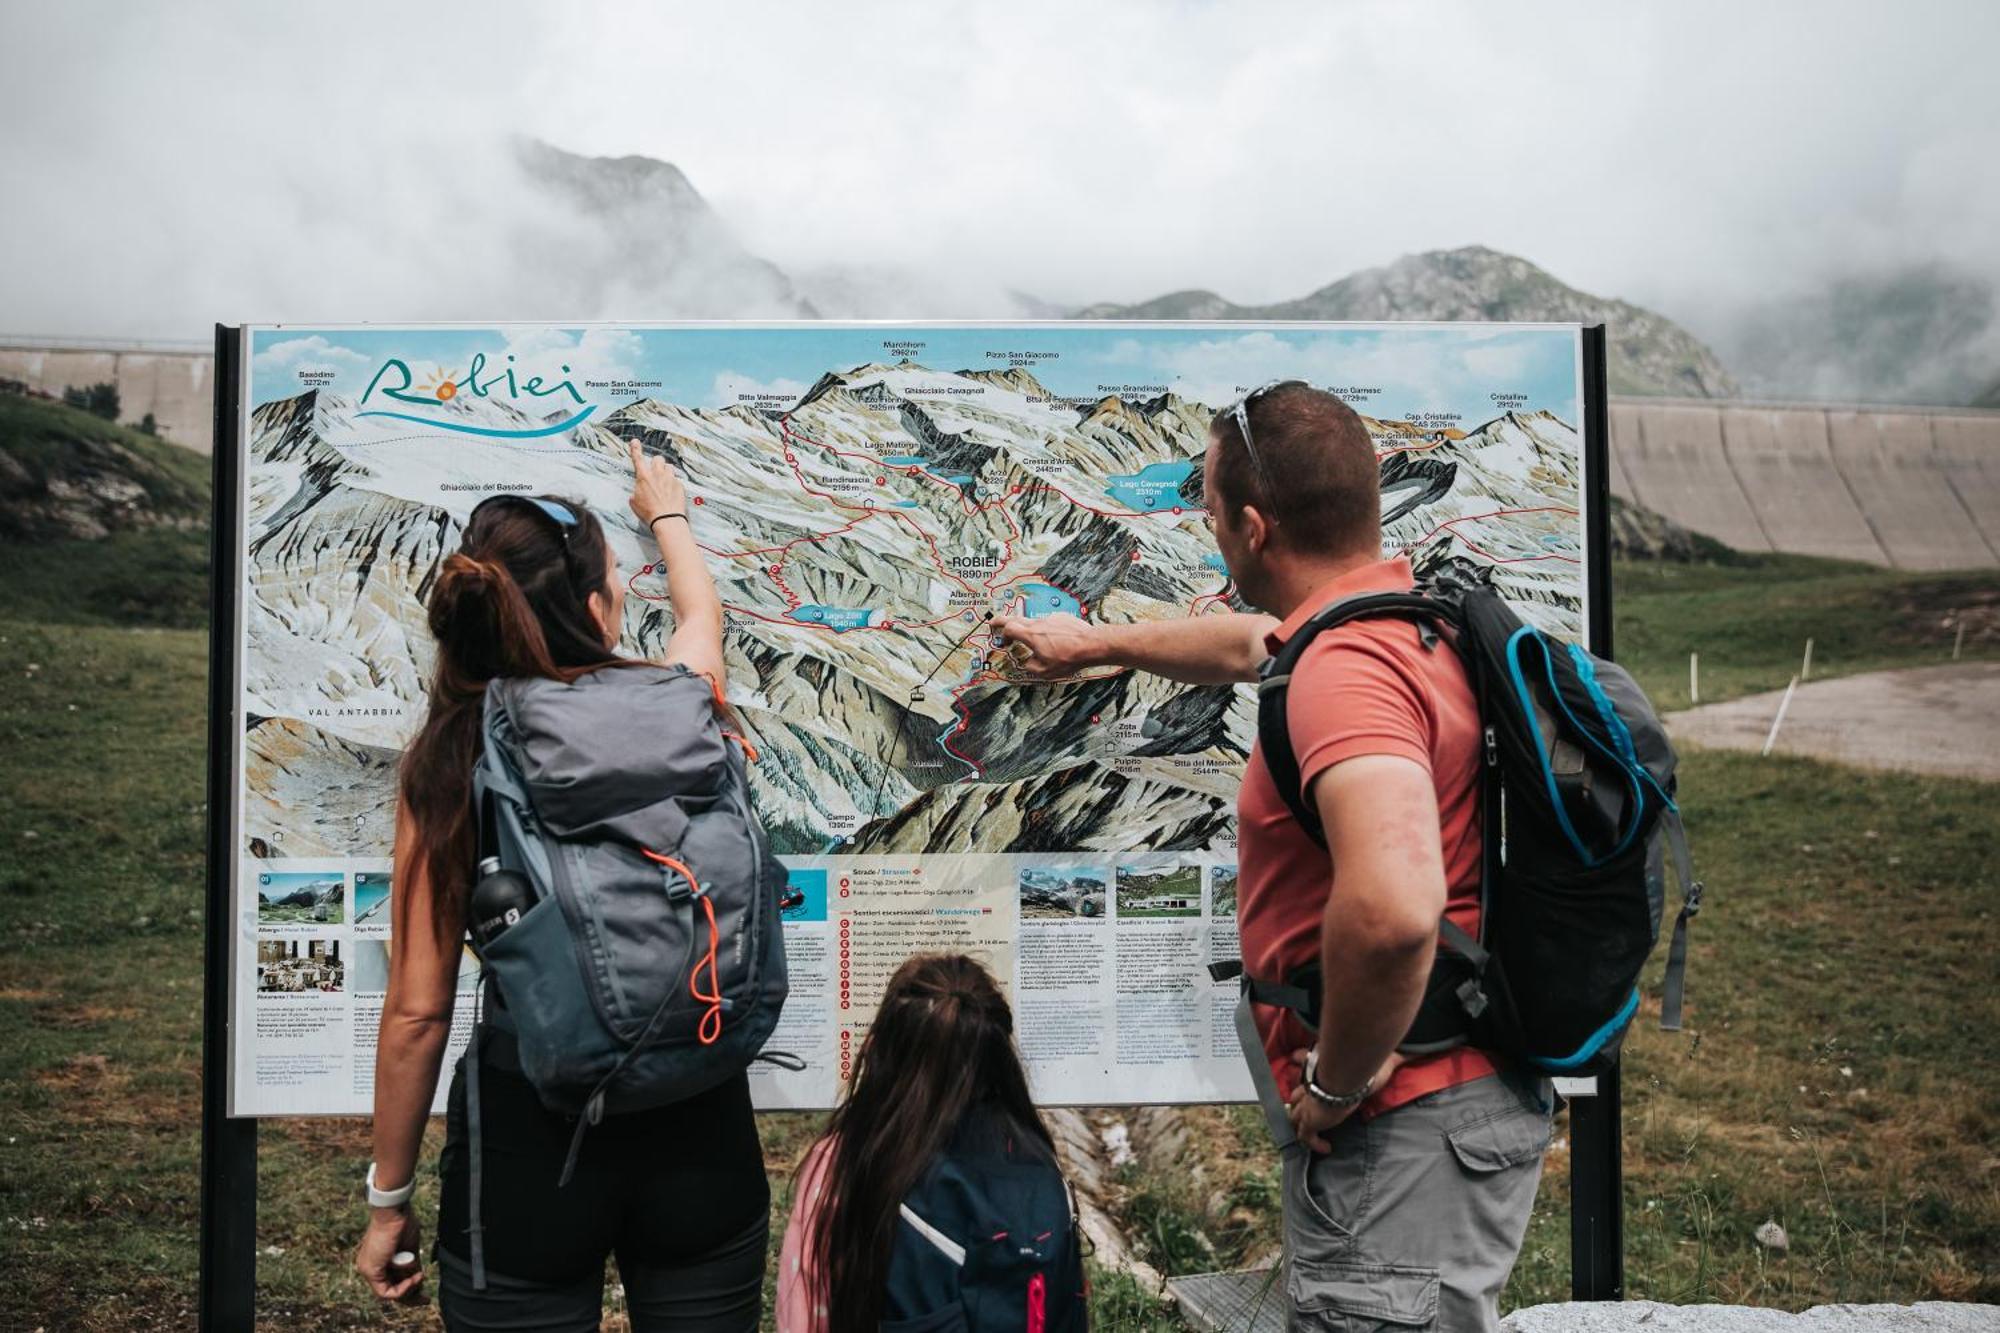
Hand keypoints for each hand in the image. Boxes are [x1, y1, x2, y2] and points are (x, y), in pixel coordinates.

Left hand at [355, 1204, 424, 1302]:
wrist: (394, 1211)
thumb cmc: (402, 1224)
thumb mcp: (410, 1250)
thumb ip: (411, 1267)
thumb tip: (418, 1279)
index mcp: (378, 1260)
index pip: (391, 1282)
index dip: (408, 1288)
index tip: (423, 1286)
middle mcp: (369, 1267)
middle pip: (390, 1291)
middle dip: (410, 1297)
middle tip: (426, 1300)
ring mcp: (367, 1270)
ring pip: (389, 1293)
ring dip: (408, 1289)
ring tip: (420, 1277)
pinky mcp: (371, 1271)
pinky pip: (386, 1292)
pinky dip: (402, 1289)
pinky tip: (414, 1278)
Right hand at [627, 439, 688, 527]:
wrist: (666, 519)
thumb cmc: (649, 512)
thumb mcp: (635, 502)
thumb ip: (637, 491)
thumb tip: (639, 491)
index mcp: (644, 477)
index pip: (637, 459)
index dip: (635, 449)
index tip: (635, 442)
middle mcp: (657, 474)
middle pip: (658, 459)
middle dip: (656, 463)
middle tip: (655, 472)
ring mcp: (670, 478)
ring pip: (669, 467)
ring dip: (666, 472)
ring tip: (664, 483)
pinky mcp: (680, 485)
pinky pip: (676, 480)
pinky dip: (673, 485)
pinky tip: (671, 494)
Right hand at [989, 612, 1102, 679]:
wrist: (1092, 645)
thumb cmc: (1070, 658)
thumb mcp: (1046, 671)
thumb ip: (1031, 667)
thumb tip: (1028, 663)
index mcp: (1031, 635)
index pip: (1009, 627)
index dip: (1002, 633)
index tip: (1003, 640)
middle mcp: (1039, 623)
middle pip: (1016, 618)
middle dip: (1004, 620)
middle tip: (996, 622)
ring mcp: (1051, 618)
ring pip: (1035, 621)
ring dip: (1031, 629)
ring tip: (1038, 642)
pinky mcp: (1063, 617)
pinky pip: (1050, 622)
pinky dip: (1048, 630)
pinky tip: (1058, 641)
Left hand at [1286, 1048, 1404, 1153]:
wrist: (1349, 1070)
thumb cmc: (1360, 1062)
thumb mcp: (1375, 1059)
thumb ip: (1394, 1056)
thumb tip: (1417, 1052)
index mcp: (1320, 1072)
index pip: (1307, 1079)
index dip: (1308, 1090)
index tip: (1313, 1096)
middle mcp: (1310, 1087)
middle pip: (1295, 1099)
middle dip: (1300, 1108)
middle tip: (1312, 1118)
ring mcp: (1307, 1105)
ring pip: (1295, 1118)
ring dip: (1304, 1128)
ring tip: (1316, 1136)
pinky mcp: (1310, 1120)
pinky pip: (1306, 1137)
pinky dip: (1314, 1144)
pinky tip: (1327, 1148)